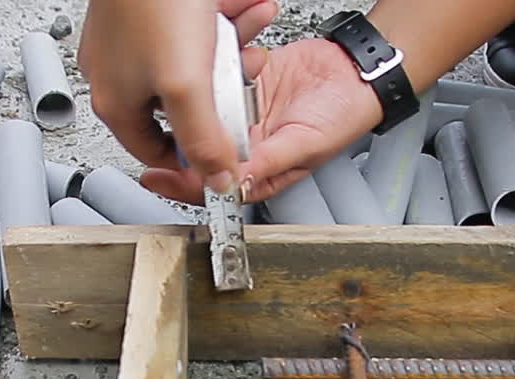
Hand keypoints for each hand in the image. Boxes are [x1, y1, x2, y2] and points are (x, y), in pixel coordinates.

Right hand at [78, 0, 278, 190]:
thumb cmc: (153, 1)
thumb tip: (217, 182)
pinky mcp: (156, 15)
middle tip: (243, 69)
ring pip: (199, 64)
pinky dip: (226, 20)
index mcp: (117, 103)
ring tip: (248, 22)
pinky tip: (241, 6)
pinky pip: (199, 31)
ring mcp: (138, 43)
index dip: (199, 156)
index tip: (228, 149)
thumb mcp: (186, 86)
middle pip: (187, 106)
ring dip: (234, 46)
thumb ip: (203, 140)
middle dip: (226, 86)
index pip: (160, 154)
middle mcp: (122, 76)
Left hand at [142, 38, 381, 204]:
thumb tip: (233, 183)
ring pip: (204, 106)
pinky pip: (222, 73)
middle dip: (178, 133)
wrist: (357, 71)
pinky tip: (231, 56)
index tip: (157, 178)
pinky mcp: (244, 78)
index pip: (212, 185)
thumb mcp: (304, 145)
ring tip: (199, 77)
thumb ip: (266, 163)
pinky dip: (223, 62)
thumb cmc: (343, 116)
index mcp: (258, 169)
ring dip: (200, 90)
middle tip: (161, 122)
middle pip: (198, 146)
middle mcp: (246, 142)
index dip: (182, 185)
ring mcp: (241, 110)